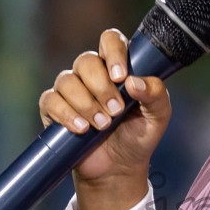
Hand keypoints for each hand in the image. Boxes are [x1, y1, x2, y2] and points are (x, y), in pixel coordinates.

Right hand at [39, 28, 170, 188]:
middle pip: (86, 61)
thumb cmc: (138, 136)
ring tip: (103, 125)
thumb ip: (155, 94)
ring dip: (86, 104)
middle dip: (101, 88)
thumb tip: (134, 81)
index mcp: (117, 67)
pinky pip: (51, 100)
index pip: (110, 40)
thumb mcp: (158, 116)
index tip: (120, 76)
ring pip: (67, 80)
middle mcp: (91, 74)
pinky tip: (81, 128)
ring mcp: (71, 90)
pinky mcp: (54, 109)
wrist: (119, 169)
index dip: (113, 52)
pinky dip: (66, 113)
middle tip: (116, 111)